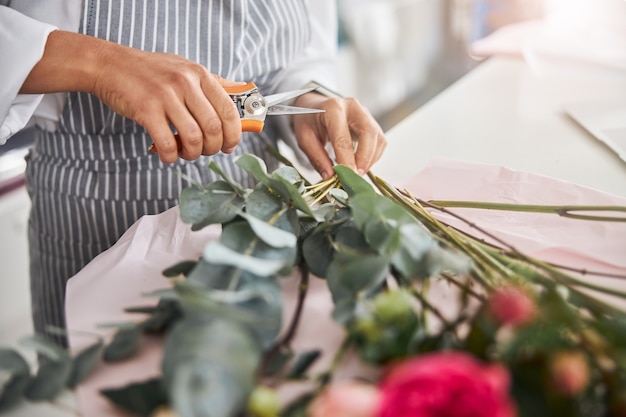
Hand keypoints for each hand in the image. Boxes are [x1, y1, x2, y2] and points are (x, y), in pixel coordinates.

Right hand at [92, 46, 242, 162]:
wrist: (110, 65)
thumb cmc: (150, 71)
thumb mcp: (185, 68)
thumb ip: (212, 83)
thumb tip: (242, 93)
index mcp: (200, 74)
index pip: (229, 110)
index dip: (234, 134)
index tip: (229, 146)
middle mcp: (185, 83)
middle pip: (214, 128)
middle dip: (213, 148)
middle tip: (205, 151)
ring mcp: (165, 96)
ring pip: (193, 138)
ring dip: (193, 154)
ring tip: (186, 153)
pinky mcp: (146, 110)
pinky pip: (167, 143)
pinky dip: (171, 156)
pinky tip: (168, 154)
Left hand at [291, 93, 385, 179]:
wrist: (314, 106)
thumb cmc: (309, 120)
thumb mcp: (304, 138)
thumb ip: (317, 158)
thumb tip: (330, 177)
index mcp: (333, 108)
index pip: (343, 138)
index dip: (347, 160)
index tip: (347, 177)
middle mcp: (353, 107)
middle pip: (369, 133)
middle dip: (365, 158)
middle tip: (357, 175)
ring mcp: (365, 113)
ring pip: (378, 138)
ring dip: (370, 159)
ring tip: (357, 172)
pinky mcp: (371, 122)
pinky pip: (379, 141)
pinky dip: (373, 156)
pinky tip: (361, 164)